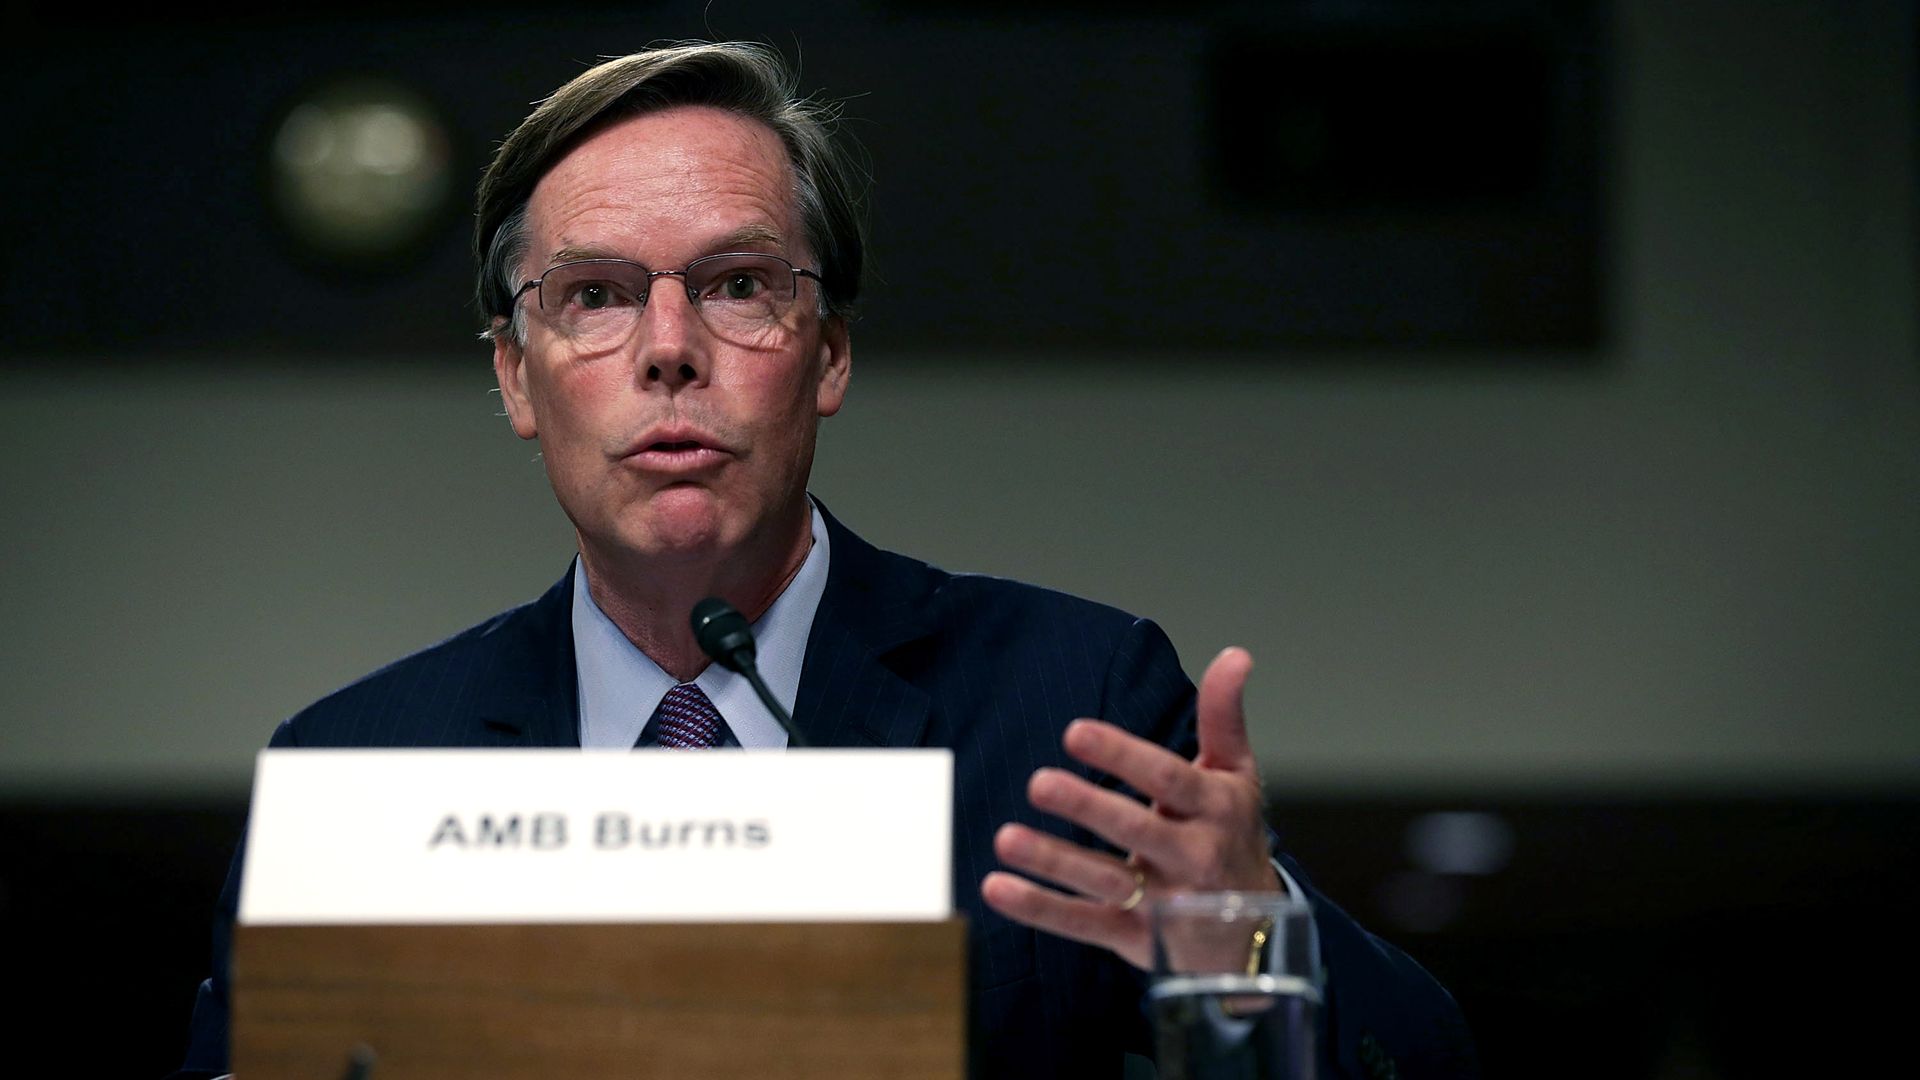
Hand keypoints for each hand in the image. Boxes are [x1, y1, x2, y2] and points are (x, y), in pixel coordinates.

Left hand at [980, 646, 1279, 969]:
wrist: (1255, 936)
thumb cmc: (1233, 836)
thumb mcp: (1237, 776)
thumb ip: (1223, 716)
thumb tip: (1235, 654)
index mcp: (1215, 808)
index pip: (1168, 779)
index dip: (1122, 756)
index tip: (1075, 734)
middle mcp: (1193, 857)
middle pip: (1135, 831)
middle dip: (1087, 807)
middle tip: (1038, 783)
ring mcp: (1164, 903)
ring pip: (1104, 881)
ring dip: (1052, 862)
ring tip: (1005, 838)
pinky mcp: (1136, 938)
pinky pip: (1083, 922)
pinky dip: (1039, 908)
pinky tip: (996, 887)